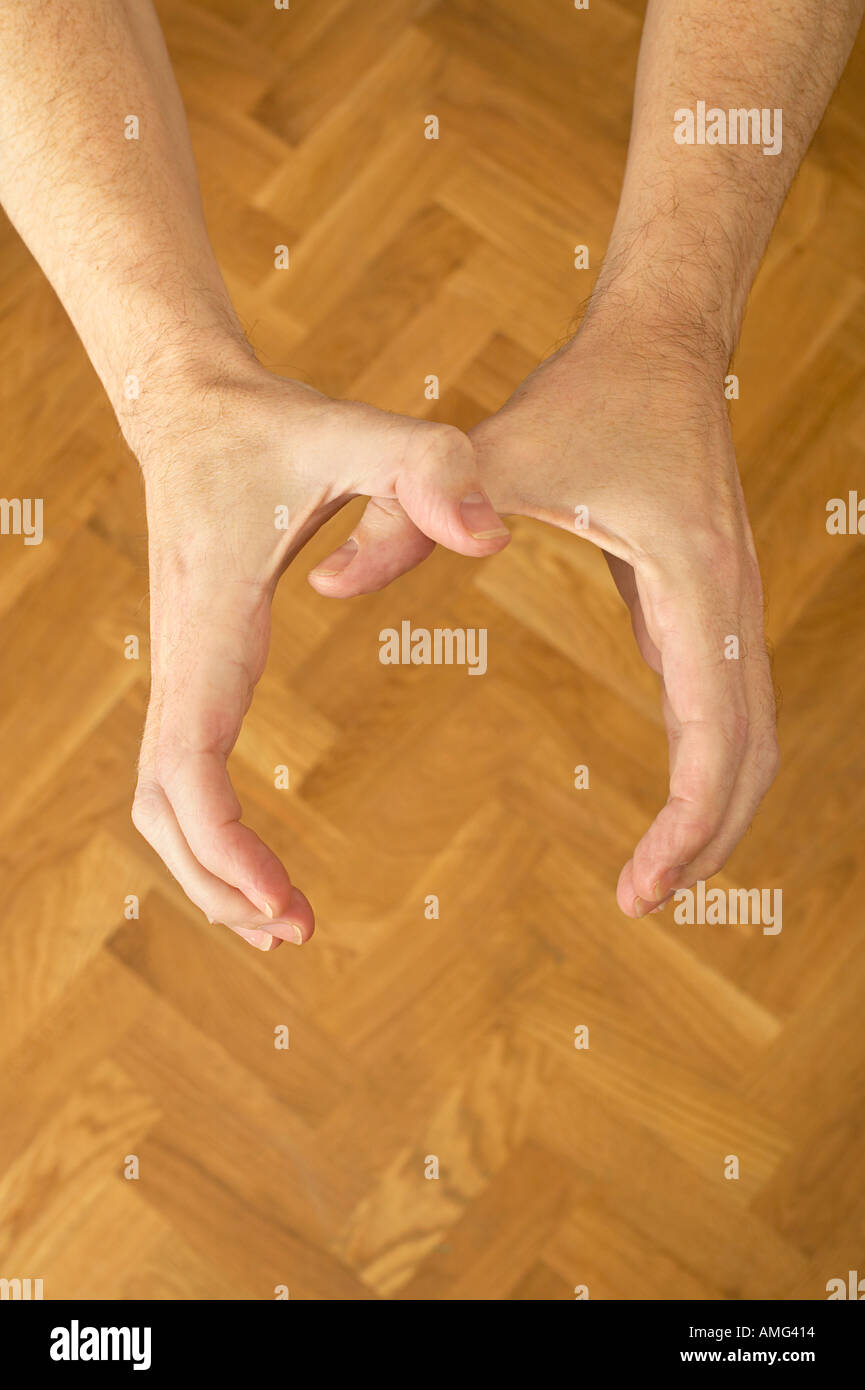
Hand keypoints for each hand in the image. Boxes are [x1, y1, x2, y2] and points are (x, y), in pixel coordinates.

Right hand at [129, 363, 508, 949]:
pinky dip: (206, 830)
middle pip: (162, 809)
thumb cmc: (274, 424)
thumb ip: (432, 471)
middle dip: (215, 883)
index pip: (190, 768)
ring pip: (156, 802)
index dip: (225, 848)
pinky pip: (178, 772)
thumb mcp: (364, 435)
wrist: (193, 404)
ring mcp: (179, 667)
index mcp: (214, 629)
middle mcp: (182, 660)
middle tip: (296, 936)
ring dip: (202, 868)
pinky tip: (258, 856)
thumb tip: (493, 539)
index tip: (285, 905)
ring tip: (277, 917)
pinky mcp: (193, 666)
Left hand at [321, 325, 778, 916]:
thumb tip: (323, 585)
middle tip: (642, 901)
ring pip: (748, 735)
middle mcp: (732, 605)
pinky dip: (705, 762)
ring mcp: (729, 605)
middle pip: (749, 756)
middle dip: (708, 839)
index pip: (715, 739)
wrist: (662, 343)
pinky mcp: (708, 603)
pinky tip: (668, 799)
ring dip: (714, 809)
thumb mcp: (499, 455)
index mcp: (696, 584)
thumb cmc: (589, 395)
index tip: (638, 890)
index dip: (686, 826)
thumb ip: (407, 516)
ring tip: (655, 871)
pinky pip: (723, 702)